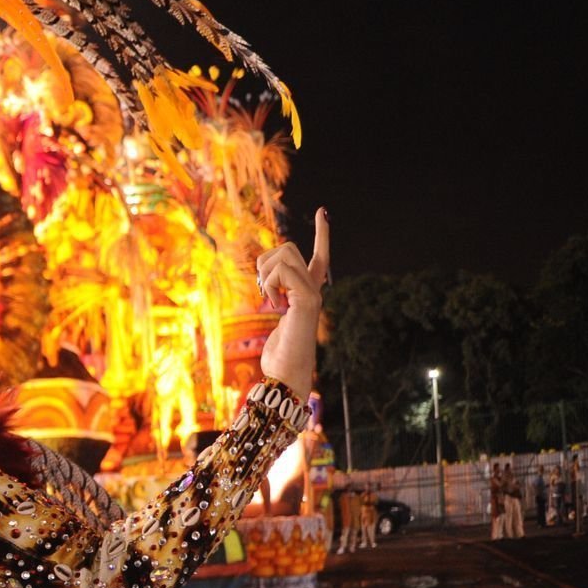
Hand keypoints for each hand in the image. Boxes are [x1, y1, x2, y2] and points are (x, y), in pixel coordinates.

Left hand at [257, 206, 328, 401]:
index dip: (322, 235)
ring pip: (284, 255)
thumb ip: (276, 301)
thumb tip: (267, 284)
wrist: (286, 377)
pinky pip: (283, 272)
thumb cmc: (278, 357)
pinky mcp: (308, 301)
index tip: (323, 210)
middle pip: (288, 248)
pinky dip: (270, 285)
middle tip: (263, 292)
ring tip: (268, 301)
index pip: (319, 257)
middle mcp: (314, 290)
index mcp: (307, 294)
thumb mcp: (274, 323)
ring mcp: (313, 294)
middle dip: (265, 262)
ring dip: (265, 275)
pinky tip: (274, 306)